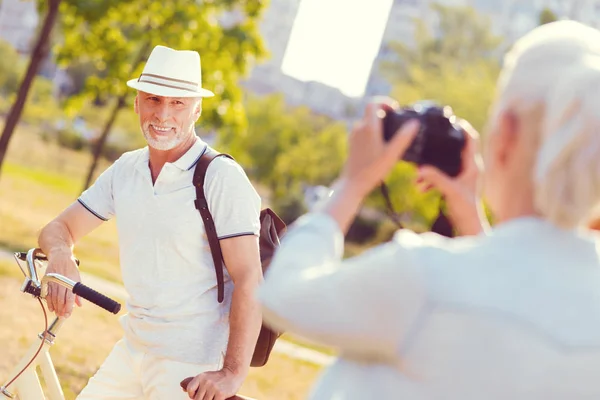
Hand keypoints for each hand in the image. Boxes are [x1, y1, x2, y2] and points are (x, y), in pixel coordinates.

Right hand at [45, 249, 81, 316]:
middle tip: (62, 316)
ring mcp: (54, 281)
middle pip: (60, 299)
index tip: (67, 315)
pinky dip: (49, 302)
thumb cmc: (71, 268)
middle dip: (61, 309)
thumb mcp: (77, 278)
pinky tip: (51, 307)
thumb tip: (79, 304)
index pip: (69, 298)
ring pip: (53, 298)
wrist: (60, 256)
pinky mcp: (47, 280)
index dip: (68, 308)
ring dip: (55, 307)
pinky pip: (47, 293)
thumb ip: (78, 292)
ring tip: (57, 313)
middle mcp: (62, 282)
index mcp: (71, 281)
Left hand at [184, 368, 243, 399]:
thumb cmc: (218, 377)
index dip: (192, 395)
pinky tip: (217, 399)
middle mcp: (206, 382)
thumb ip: (195, 383)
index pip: (190, 390)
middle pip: (197, 399)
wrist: (233, 373)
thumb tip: (182, 387)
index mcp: (201, 377)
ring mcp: (213, 388)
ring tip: (212, 397)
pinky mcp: (220, 394)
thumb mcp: (205, 376)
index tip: (199, 395)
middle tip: (207, 397)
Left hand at [339, 98, 419, 197]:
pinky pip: (363, 132)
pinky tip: (381, 147)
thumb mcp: (392, 154)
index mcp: (368, 127)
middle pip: (371, 112)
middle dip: (384, 115)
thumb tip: (414, 123)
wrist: (352, 184)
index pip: (373, 103)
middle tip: (396, 125)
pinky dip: (373, 133)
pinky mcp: (352, 144)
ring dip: (379, 125)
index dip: (384, 102)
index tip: (394, 110)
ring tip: (390, 138)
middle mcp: (358, 128)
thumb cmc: (372, 170)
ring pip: (367, 123)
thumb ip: (403, 137)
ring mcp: (354, 136)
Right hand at [415, 119, 486, 235]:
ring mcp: (462, 177)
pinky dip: (430, 180)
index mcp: (472, 165)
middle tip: (428, 142)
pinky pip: (441, 177)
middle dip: (439, 148)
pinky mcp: (455, 185)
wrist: (469, 226)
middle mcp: (468, 168)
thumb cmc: (466, 209)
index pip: (471, 139)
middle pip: (454, 149)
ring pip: (444, 165)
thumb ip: (435, 178)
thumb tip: (421, 169)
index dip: (463, 128)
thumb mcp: (450, 191)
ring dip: (431, 169)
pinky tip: (420, 188)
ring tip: (417, 177)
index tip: (452, 120)